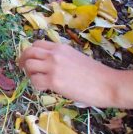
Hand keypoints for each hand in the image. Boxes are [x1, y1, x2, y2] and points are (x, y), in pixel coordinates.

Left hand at [18, 40, 132, 107]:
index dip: (30, 52)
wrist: (109, 84)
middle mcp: (54, 54)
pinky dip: (36, 85)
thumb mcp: (76, 58)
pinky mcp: (54, 81)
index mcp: (60, 47)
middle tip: (23, 69)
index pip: (37, 44)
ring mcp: (53, 67)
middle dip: (23, 60)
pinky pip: (35, 81)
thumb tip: (50, 66)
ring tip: (36, 80)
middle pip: (29, 52)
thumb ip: (62, 58)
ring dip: (29, 73)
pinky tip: (44, 89)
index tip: (29, 59)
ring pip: (29, 65)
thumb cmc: (97, 74)